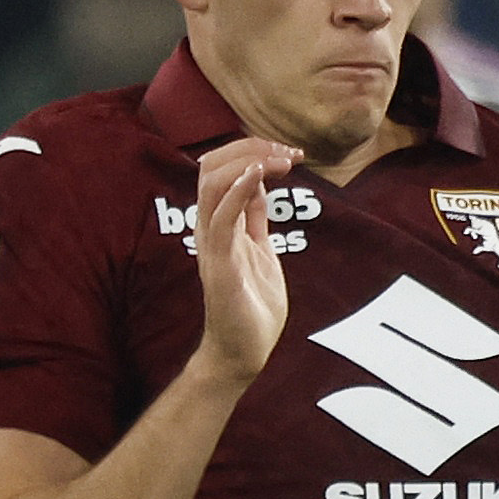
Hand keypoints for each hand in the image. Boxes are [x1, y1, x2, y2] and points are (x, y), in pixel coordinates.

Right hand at [191, 136, 298, 383]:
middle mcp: (210, 228)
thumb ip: (255, 218)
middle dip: (249, 148)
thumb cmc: (252, 304)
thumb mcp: (261, 249)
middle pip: (211, 166)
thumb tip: (259, 184)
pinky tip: (258, 175)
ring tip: (280, 159)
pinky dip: (238, 190)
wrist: (244, 351)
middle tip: (288, 152)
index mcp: (220, 223)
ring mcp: (212, 244)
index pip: (221, 168)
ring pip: (212, 184)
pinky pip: (221, 218)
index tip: (288, 153)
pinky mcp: (220, 264)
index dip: (251, 151)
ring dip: (248, 162)